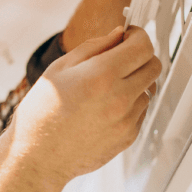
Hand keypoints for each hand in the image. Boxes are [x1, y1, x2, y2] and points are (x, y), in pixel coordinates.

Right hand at [11, 25, 160, 184]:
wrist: (38, 157)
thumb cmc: (42, 114)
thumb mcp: (59, 69)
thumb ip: (93, 47)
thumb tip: (118, 35)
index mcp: (102, 75)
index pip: (142, 46)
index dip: (137, 36)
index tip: (129, 36)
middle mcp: (120, 98)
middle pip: (154, 66)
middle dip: (141, 56)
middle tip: (122, 58)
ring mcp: (126, 120)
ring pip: (148, 89)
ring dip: (134, 82)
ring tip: (105, 89)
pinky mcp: (128, 137)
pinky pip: (140, 112)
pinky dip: (129, 105)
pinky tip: (104, 108)